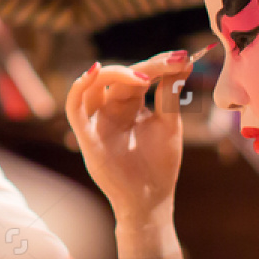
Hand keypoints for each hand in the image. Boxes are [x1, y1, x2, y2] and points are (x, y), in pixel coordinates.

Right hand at [65, 51, 192, 226]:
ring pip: (92, 85)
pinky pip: (74, 107)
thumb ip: (170, 92)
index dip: (158, 64)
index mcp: (130, 105)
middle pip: (118, 76)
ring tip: (141, 76)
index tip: (182, 58)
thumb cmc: (159, 164)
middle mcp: (110, 109)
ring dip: (114, 73)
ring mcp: (97, 122)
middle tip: (168, 66)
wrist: (151, 201)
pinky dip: (79, 87)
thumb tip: (184, 60)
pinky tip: (94, 72)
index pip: (139, 74)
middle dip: (144, 67)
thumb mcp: (169, 123)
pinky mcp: (87, 137)